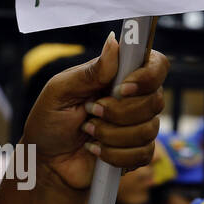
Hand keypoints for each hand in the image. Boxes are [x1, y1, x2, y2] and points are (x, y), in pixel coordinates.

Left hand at [21, 31, 169, 191]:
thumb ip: (90, 71)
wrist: (46, 162)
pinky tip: (96, 150)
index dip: (147, 76)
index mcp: (122, 76)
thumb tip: (114, 41)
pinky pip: (142, 154)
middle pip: (155, 100)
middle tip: (90, 112)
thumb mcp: (60, 91)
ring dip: (110, 135)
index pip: (157, 65)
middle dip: (118, 112)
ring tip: (88, 132)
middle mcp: (137, 98)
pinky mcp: (139, 151)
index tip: (123, 88)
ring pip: (148, 129)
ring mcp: (141, 125)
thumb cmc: (49, 122)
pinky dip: (113, 154)